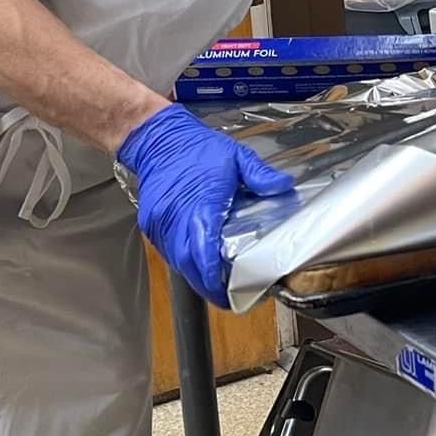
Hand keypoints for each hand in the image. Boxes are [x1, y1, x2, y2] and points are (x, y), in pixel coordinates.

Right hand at [116, 105, 292, 307]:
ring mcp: (160, 222)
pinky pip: (166, 249)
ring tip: (214, 285)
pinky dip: (182, 259)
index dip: (214, 278)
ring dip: (194, 274)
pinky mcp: (151, 222)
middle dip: (206, 286)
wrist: (158, 137)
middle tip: (227, 298)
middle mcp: (177, 217)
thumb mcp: (236, 157)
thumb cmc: (197, 147)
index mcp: (201, 204)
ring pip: (176, 260)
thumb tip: (284, 187)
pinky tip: (197, 261)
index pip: (204, 251)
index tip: (229, 292)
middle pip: (188, 264)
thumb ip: (260, 176)